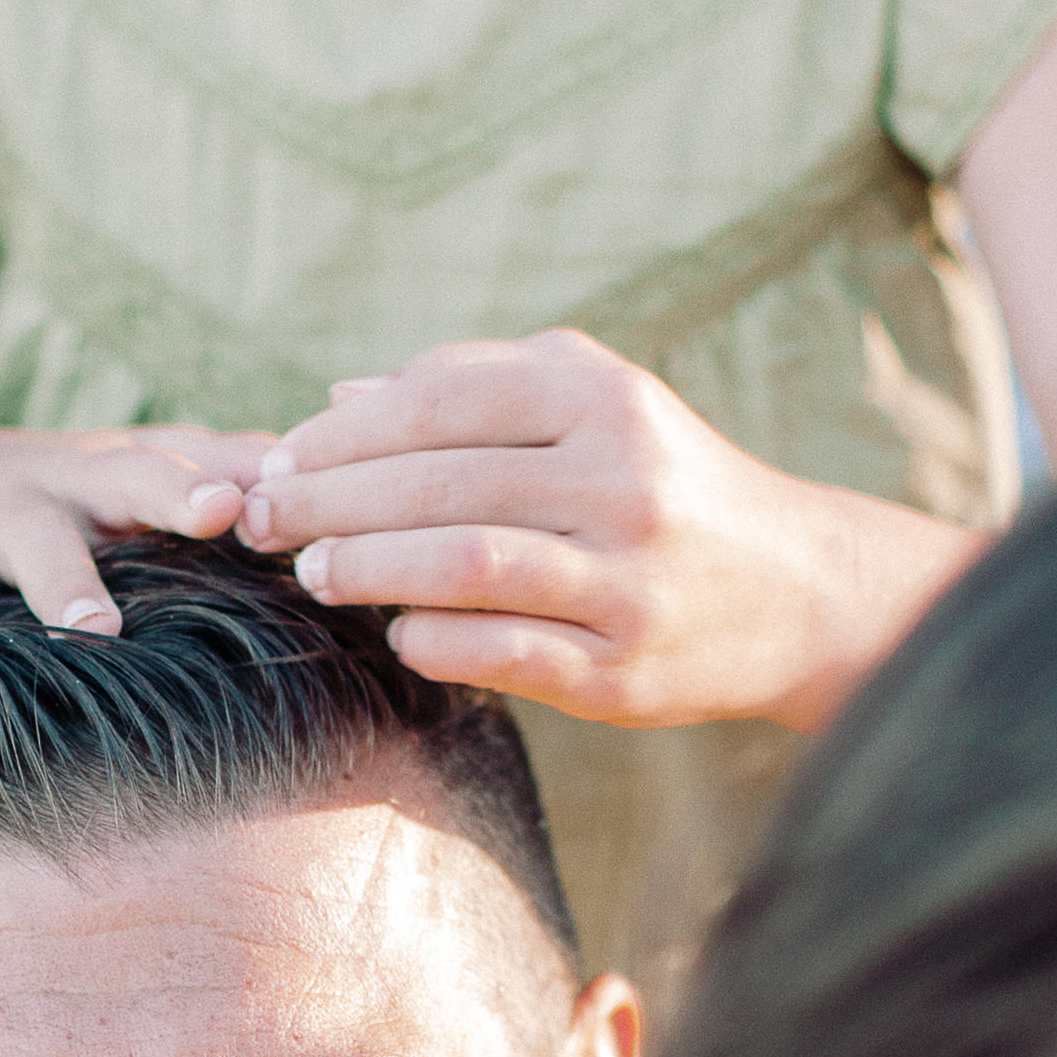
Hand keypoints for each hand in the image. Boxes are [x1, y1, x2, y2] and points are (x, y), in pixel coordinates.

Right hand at [0, 424, 278, 646]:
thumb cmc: (60, 513)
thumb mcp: (126, 486)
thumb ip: (215, 473)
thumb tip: (306, 469)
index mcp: (77, 481)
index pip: (138, 474)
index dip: (180, 489)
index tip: (226, 511)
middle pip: (33, 527)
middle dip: (63, 576)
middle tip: (100, 631)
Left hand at [236, 331, 968, 730]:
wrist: (795, 590)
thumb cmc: (667, 484)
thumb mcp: (595, 404)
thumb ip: (474, 386)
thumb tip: (338, 400)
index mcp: (606, 401)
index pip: (443, 402)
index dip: (344, 433)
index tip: (278, 457)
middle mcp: (623, 482)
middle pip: (441, 484)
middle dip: (330, 502)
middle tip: (261, 520)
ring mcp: (628, 580)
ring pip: (466, 566)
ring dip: (369, 569)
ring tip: (313, 573)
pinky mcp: (626, 670)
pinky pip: (505, 652)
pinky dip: (434, 640)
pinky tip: (397, 631)